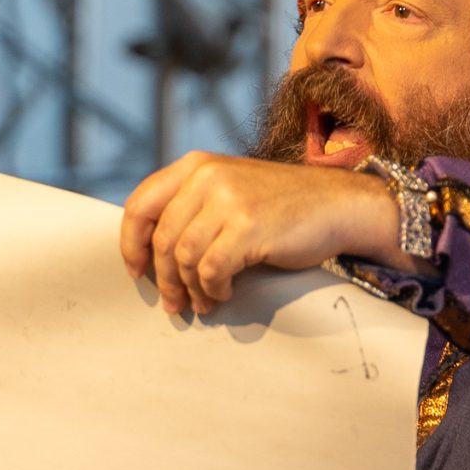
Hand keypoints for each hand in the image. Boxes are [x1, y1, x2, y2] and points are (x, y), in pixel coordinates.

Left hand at [120, 154, 402, 315]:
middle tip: (174, 303)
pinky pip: (211, 270)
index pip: (140, 204)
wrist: (338, 205)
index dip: (131, 243)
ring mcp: (228, 199)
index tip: (137, 271)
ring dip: (190, 288)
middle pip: (162, 239)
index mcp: (195, 165)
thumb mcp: (230, 191)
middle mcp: (207, 176)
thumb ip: (193, 207)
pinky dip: (214, 288)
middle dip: (164, 278)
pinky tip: (225, 292)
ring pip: (184, 257)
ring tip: (203, 302)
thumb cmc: (282, 206)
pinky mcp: (248, 226)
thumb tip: (153, 254)